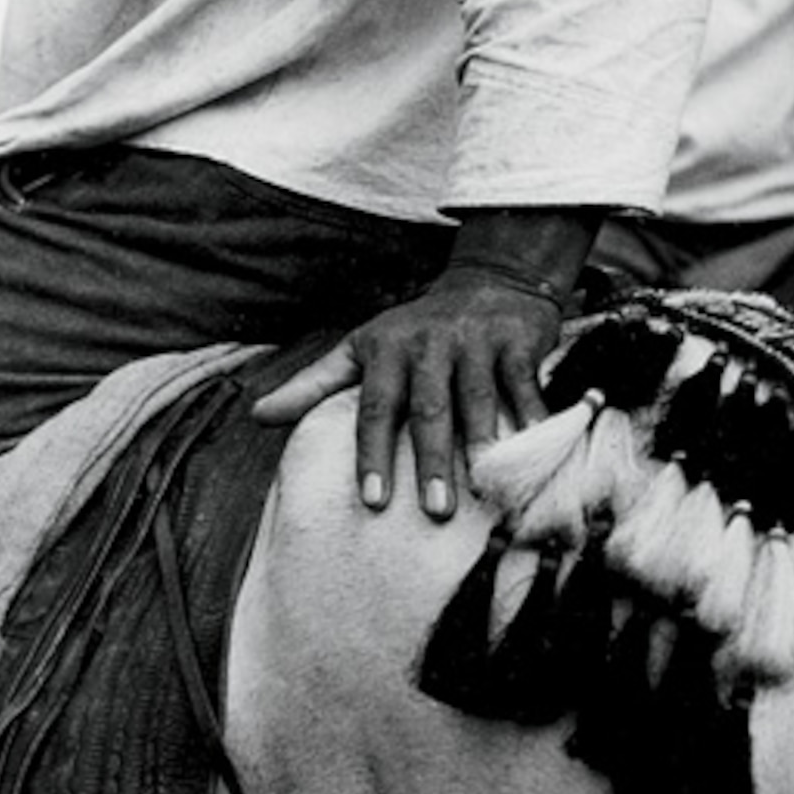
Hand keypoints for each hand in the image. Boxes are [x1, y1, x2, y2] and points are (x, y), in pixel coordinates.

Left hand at [252, 206, 598, 516]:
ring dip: (483, 446)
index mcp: (386, 351)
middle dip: (430, 461)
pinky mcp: (518, 343)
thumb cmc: (415, 331)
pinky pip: (524, 386)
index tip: (373, 501)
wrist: (489, 281)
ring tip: (487, 492)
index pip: (375, 409)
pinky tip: (535, 450)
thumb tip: (257, 417)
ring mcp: (475, 342)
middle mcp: (430, 345)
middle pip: (429, 410)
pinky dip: (533, 417)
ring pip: (478, 400)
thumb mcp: (360, 348)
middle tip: (434, 512)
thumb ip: (313, 384)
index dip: (373, 455)